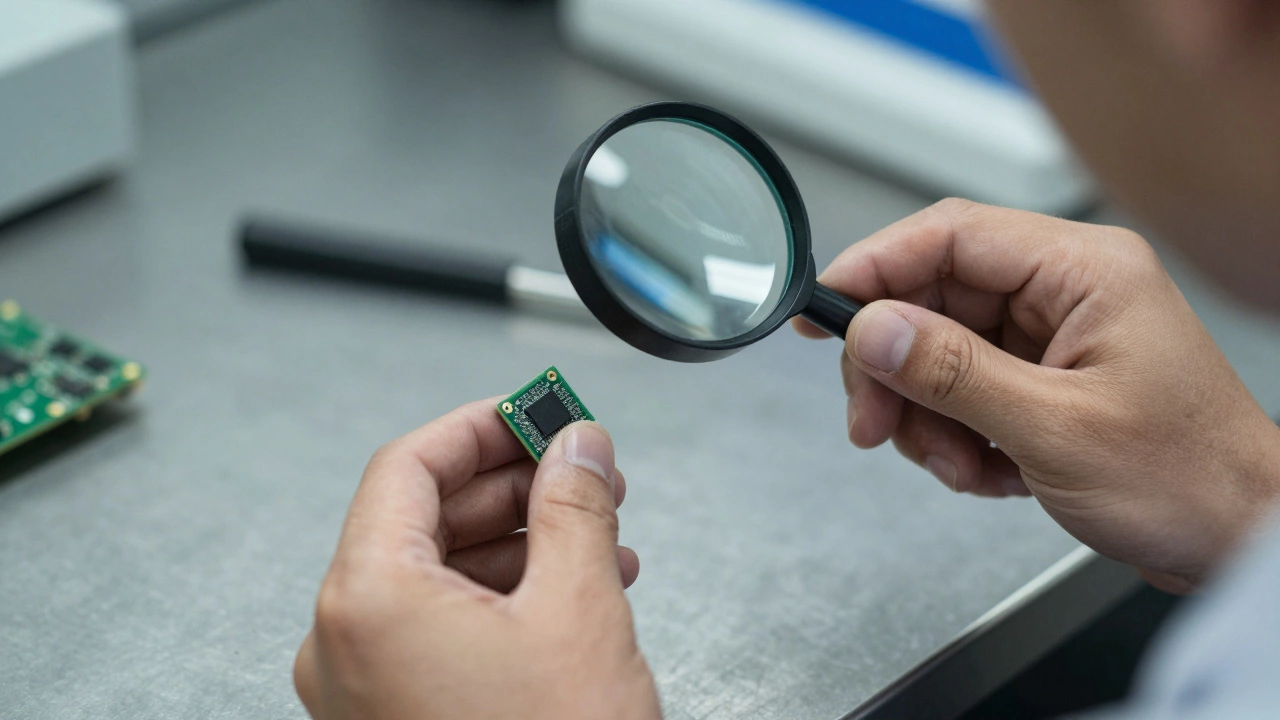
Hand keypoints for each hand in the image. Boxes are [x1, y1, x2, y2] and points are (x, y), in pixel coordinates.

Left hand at [294, 400, 661, 719]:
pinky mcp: (391, 717)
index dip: (478, 427)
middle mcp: (343, 644)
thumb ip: (575, 507)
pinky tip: (569, 587)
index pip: (406, 466)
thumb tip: (576, 446)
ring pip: (434, 574)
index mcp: (367, 601)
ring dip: (516, 542)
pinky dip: (500, 595)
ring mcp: (361, 689)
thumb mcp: (579, 609)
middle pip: (419, 517)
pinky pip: (437, 627)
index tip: (531, 410)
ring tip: (595, 532)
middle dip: (511, 486)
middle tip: (578, 469)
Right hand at [795, 199, 1279, 589]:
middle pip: (933, 296)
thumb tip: (873, 328)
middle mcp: (1065, 289)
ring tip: (955, 465)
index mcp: (1084, 270)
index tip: (822, 309)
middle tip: (872, 423)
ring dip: (926, 415)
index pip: (951, 233)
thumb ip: (953, 373)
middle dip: (895, 367)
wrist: (1238, 538)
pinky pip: (961, 387)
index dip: (874, 267)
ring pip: (938, 349)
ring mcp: (1052, 333)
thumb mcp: (1053, 430)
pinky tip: (985, 470)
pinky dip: (954, 434)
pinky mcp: (1042, 375)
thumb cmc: (1186, 479)